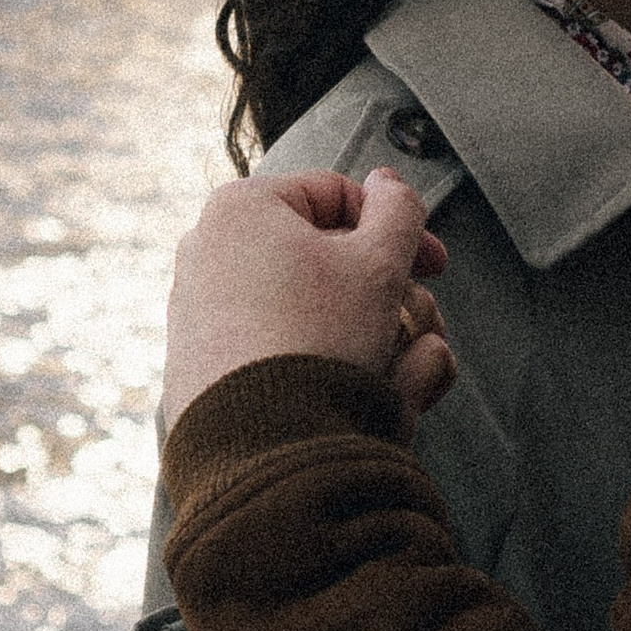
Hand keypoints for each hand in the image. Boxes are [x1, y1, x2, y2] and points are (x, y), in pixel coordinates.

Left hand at [165, 168, 455, 424]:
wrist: (262, 447)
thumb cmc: (320, 341)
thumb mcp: (380, 264)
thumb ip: (397, 210)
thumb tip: (389, 184)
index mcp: (241, 208)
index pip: (337, 195)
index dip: (399, 228)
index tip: (435, 267)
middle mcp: (206, 252)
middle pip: (324, 259)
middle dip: (385, 293)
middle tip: (417, 323)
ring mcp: (196, 312)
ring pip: (309, 310)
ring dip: (368, 334)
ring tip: (399, 373)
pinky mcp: (198, 367)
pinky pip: (278, 351)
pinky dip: (324, 366)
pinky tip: (359, 397)